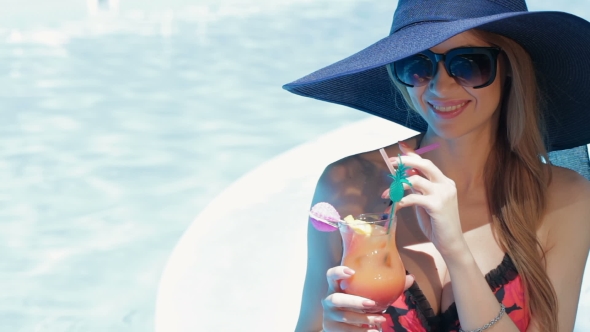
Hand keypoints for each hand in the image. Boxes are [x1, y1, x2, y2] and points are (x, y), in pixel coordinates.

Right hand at [322, 266, 413, 331]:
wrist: (342, 327)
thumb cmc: (358, 306)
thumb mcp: (370, 296)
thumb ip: (387, 287)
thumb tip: (410, 278)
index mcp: (337, 287)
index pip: (331, 275)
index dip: (338, 272)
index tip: (351, 272)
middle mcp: (329, 299)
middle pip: (337, 298)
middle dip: (355, 301)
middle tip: (372, 303)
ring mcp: (329, 315)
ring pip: (345, 317)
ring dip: (364, 319)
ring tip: (380, 320)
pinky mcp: (331, 329)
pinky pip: (346, 330)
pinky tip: (373, 331)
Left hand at [382, 142, 465, 257]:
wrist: (451, 242)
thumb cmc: (437, 224)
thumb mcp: (427, 202)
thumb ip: (419, 189)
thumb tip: (405, 177)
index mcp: (445, 182)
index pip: (427, 164)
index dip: (412, 156)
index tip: (399, 151)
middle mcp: (446, 184)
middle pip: (424, 165)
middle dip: (406, 161)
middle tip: (391, 163)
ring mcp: (443, 194)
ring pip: (416, 179)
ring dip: (398, 185)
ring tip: (387, 193)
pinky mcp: (437, 205)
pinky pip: (413, 198)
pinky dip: (400, 201)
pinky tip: (395, 207)